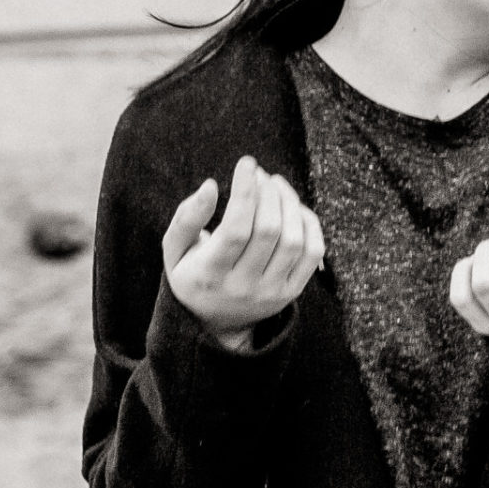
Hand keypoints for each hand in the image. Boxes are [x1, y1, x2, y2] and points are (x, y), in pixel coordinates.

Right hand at [163, 157, 324, 350]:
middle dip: (268, 192)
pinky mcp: (291, 292)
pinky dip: (309, 223)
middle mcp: (243, 287)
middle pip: (269, 230)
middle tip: (260, 174)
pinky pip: (313, 253)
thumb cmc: (193, 274)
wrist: (214, 324)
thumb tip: (211, 186)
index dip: (244, 190)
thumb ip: (186, 217)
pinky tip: (294, 207)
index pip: (235, 228)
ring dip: (289, 203)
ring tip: (276, 184)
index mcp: (210, 275)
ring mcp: (271, 292)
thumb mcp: (174, 250)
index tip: (246, 163)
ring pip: (294, 240)